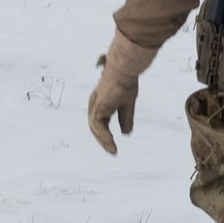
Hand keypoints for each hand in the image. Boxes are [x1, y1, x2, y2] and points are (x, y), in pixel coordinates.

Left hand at [87, 31, 157, 154]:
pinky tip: (111, 143)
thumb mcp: (128, 104)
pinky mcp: (98, 106)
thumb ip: (125, 118)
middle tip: (112, 151)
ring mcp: (96, 105)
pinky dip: (103, 135)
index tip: (113, 145)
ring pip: (95, 127)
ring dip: (103, 140)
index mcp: (103, 102)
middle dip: (103, 139)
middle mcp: (97, 104)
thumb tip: (125, 133)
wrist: (124, 71)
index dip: (105, 133)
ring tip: (113, 151)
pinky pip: (97, 125)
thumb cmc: (126, 83)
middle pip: (96, 126)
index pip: (101, 121)